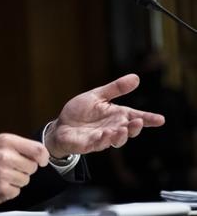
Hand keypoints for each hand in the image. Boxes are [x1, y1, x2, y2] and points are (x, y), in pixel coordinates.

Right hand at [0, 133, 48, 205]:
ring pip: (25, 180)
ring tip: (0, 176)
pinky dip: (8, 190)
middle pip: (32, 167)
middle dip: (24, 169)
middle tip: (9, 168)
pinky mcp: (2, 190)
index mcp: (6, 141)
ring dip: (16, 180)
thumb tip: (38, 154)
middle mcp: (6, 156)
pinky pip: (16, 192)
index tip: (41, 161)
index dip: (42, 157)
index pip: (38, 150)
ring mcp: (4, 174)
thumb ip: (16, 146)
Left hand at [45, 74, 164, 157]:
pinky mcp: (87, 144)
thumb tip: (136, 77)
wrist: (61, 125)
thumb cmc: (80, 112)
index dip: (148, 118)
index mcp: (116, 115)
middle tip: (139, 122)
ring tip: (121, 130)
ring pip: (115, 140)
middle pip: (128, 130)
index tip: (160, 119)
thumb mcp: (97, 96)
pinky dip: (102, 140)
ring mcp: (101, 138)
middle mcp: (112, 128)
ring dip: (119, 136)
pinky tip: (104, 134)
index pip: (135, 116)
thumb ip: (115, 89)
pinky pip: (96, 144)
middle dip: (134, 128)